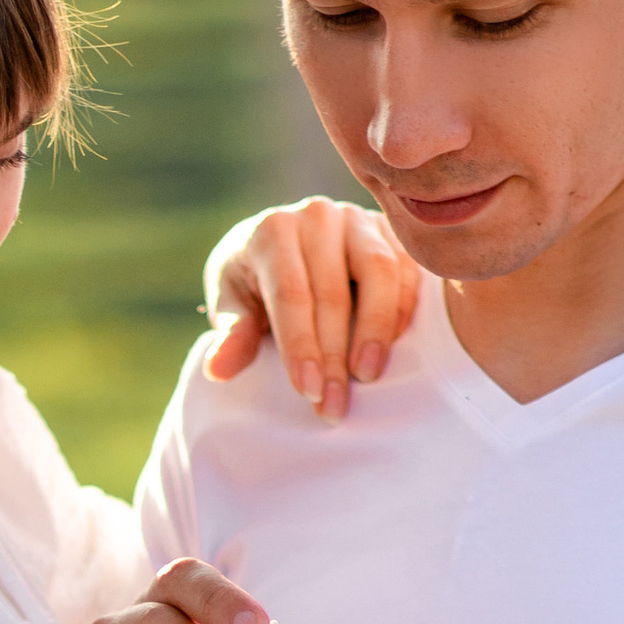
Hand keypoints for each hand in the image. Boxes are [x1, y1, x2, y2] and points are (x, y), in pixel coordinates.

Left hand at [207, 197, 422, 421]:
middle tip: (333, 407)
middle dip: (334, 356)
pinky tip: (388, 350)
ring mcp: (356, 219)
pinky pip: (405, 270)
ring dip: (375, 332)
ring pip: (378, 274)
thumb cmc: (254, 281)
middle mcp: (316, 216)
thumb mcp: (232, 304)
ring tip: (366, 377)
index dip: (301, 346)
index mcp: (271, 231)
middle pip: (333, 292)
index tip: (308, 392)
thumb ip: (232, 335)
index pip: (290, 293)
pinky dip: (401, 312)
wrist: (284, 245)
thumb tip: (217, 370)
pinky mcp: (388, 231)